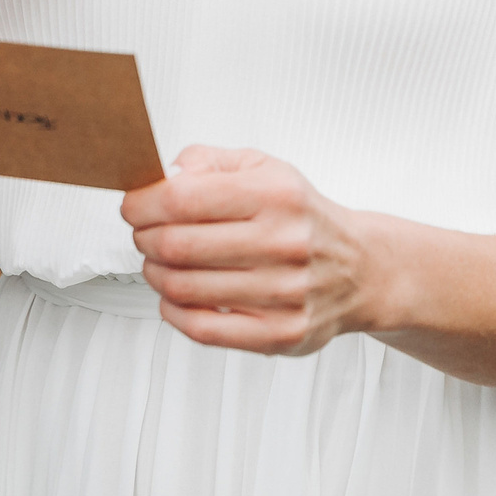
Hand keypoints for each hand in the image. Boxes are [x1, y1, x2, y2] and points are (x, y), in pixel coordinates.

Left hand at [121, 145, 376, 356]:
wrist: (362, 268)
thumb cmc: (303, 217)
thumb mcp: (264, 168)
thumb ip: (209, 161)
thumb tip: (164, 175)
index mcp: (276, 195)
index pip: (182, 198)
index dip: (142, 204)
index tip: (132, 207)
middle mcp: (284, 243)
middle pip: (177, 245)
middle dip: (143, 239)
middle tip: (143, 235)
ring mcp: (284, 293)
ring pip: (184, 288)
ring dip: (155, 274)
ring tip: (159, 264)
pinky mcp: (282, 334)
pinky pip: (204, 330)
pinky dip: (174, 312)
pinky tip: (174, 297)